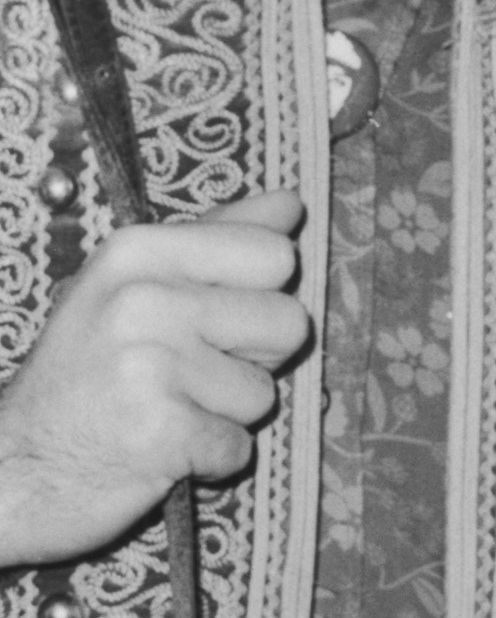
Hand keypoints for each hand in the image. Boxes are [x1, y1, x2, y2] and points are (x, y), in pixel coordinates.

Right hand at [0, 190, 310, 567]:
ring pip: (264, 392)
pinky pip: (238, 447)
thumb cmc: (87, 370)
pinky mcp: (158, 434)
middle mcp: (143, 300)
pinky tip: (161, 448)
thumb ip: (220, 237)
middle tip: (189, 372)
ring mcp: (148, 367)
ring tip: (167, 409)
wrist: (10, 469)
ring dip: (226, 413)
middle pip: (288, 322)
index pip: (276, 254)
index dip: (259, 294)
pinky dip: (209, 459)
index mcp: (140, 251)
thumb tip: (291, 203)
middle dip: (254, 358)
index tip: (207, 317)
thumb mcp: (135, 284)